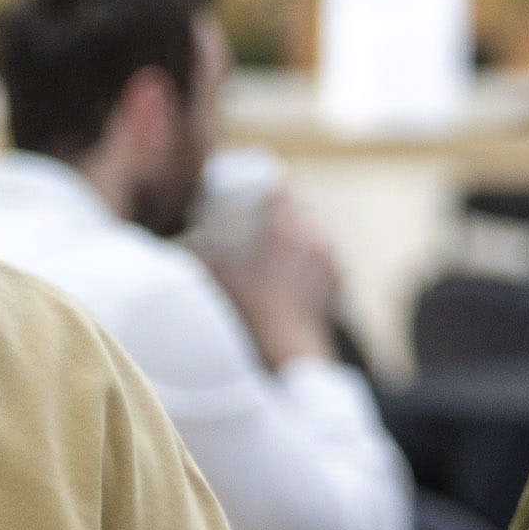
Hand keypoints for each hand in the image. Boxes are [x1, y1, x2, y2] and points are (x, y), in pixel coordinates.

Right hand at [213, 193, 345, 372]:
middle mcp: (313, 238)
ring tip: (286, 237)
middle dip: (287, 208)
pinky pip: (328, 254)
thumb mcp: (218, 274)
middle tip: (270, 213)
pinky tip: (304, 261)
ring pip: (318, 230)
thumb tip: (189, 239)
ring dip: (304, 229)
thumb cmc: (249, 307)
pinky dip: (317, 253)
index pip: (282, 192)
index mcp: (285, 229)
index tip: (262, 189)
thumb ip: (202, 251)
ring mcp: (330, 258)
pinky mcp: (338, 277)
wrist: (287, 342)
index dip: (271, 187)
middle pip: (302, 208)